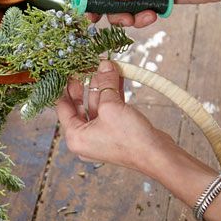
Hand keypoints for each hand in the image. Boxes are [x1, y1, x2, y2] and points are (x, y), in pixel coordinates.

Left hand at [57, 60, 220, 220]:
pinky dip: (112, 95)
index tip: (67, 71)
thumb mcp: (111, 106)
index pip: (63, 107)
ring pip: (97, 106)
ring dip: (102, 86)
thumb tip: (104, 65)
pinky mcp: (114, 132)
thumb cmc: (129, 138)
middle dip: (86, 84)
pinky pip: (108, 110)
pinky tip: (116, 76)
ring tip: (105, 66)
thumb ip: (105, 84)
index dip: (65, 87)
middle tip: (85, 66)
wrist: (156, 155)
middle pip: (80, 106)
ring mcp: (99, 136)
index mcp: (75, 137)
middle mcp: (84, 138)